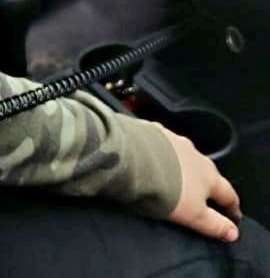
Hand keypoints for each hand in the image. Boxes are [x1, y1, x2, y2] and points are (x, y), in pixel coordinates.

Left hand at [162, 127, 241, 242]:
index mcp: (209, 175)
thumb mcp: (193, 215)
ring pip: (184, 156)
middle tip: (203, 196)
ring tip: (175, 177)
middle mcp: (195, 154)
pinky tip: (152, 159)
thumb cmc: (164, 190)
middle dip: (207, 184)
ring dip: (182, 166)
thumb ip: (215, 224)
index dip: (232, 207)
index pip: (228, 194)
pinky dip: (161, 153)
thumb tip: (232, 233)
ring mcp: (173, 141)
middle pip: (207, 172)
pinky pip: (161, 143)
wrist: (131, 161)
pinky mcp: (151, 132)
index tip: (233, 215)